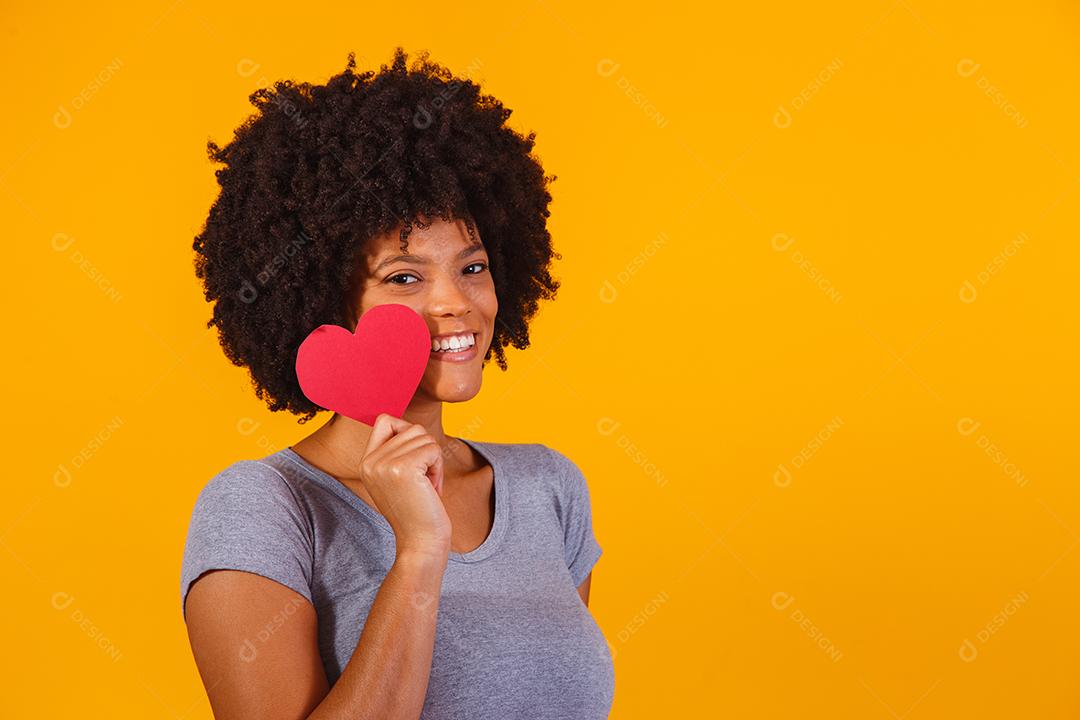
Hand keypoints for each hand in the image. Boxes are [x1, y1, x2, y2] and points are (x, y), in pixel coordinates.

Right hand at [356, 413, 451, 558]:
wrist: (420, 542)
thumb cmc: (416, 511)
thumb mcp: (395, 478)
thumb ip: (395, 452)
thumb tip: (409, 425)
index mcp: (365, 463)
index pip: (384, 420)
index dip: (407, 432)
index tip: (415, 460)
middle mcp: (370, 461)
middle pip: (411, 428)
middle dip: (426, 452)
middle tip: (425, 481)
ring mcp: (385, 464)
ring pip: (424, 437)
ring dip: (434, 460)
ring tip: (428, 486)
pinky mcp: (404, 468)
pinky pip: (433, 448)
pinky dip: (439, 467)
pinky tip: (432, 489)